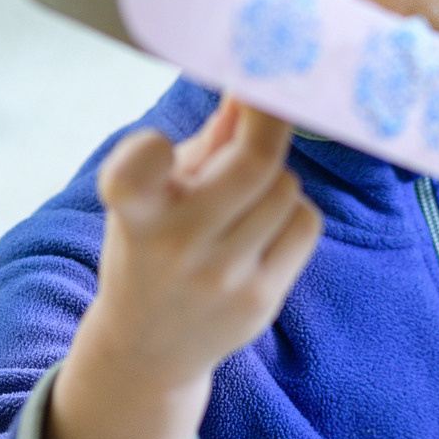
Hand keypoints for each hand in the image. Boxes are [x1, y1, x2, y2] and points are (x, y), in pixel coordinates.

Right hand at [80, 98, 322, 391]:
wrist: (150, 347)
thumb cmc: (152, 246)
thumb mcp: (154, 194)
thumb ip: (204, 145)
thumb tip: (251, 91)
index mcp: (134, 213)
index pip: (132, 175)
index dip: (146, 149)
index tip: (157, 139)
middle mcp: (176, 247)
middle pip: (254, 163)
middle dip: (268, 122)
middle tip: (265, 103)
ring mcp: (223, 278)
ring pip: (286, 188)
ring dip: (275, 176)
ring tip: (246, 193)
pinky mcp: (261, 299)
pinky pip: (305, 223)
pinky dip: (291, 210)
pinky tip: (264, 224)